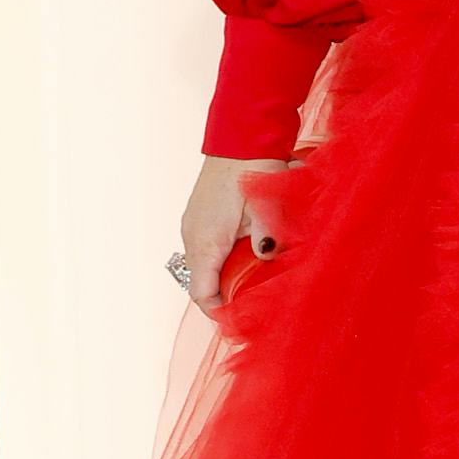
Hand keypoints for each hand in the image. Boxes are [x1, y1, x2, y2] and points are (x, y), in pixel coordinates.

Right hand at [180, 155, 289, 314]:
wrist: (240, 138)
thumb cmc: (253, 170)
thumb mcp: (266, 210)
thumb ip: (266, 239)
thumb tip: (267, 258)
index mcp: (206, 243)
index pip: (202, 294)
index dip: (219, 312)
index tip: (239, 319)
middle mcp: (192, 237)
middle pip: (200, 283)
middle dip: (223, 296)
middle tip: (249, 304)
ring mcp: (192, 225)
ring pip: (201, 266)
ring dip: (221, 277)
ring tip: (248, 282)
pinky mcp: (197, 216)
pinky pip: (203, 249)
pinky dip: (218, 260)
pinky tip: (241, 255)